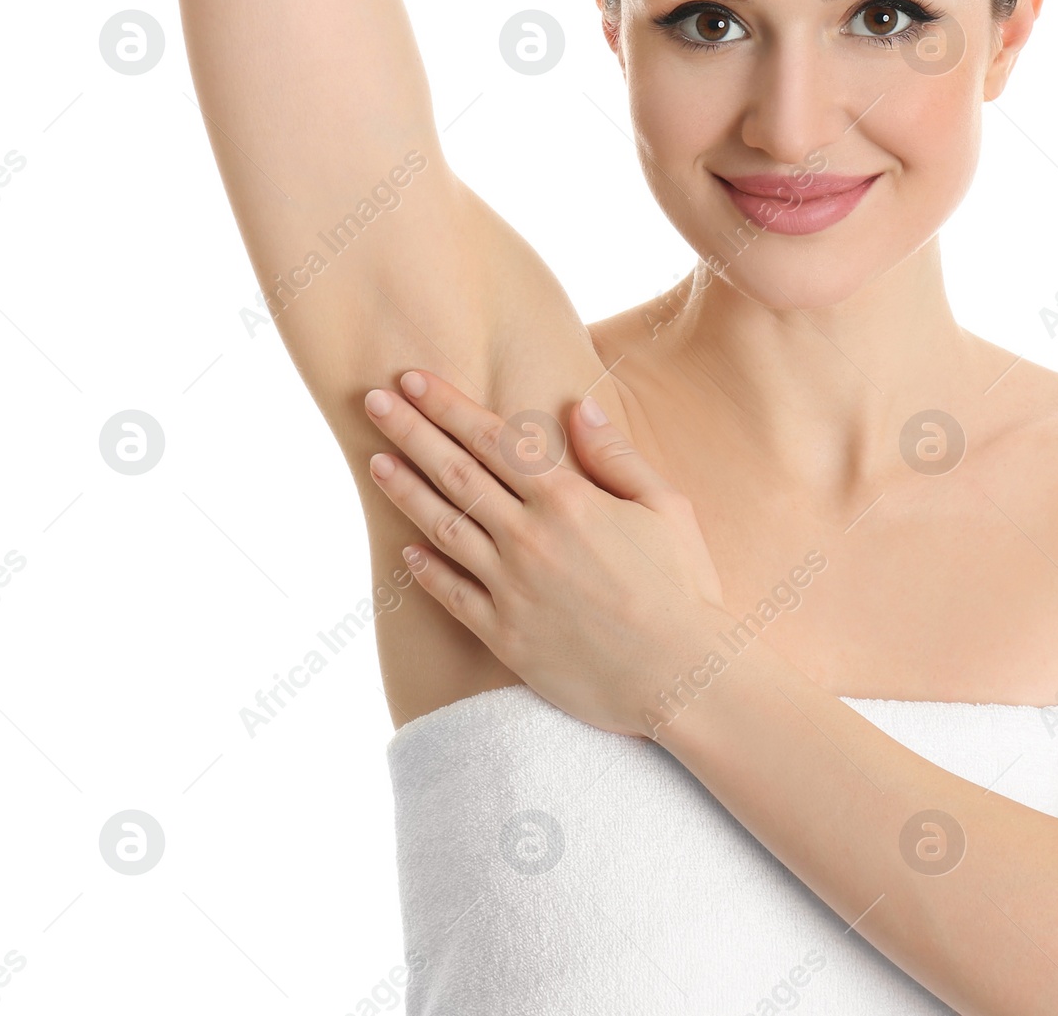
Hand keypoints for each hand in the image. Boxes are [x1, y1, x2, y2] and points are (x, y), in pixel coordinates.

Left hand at [363, 370, 728, 738]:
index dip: (450, 406)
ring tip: (375, 460)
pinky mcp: (505, 636)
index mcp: (569, 500)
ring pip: (444, 527)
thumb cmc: (683, 587)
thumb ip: (616, 455)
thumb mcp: (667, 506)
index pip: (495, 439)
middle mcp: (530, 538)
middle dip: (411, 431)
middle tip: (374, 400)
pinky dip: (426, 571)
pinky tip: (407, 549)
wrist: (681, 677)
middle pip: (456, 473)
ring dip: (405, 490)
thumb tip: (577, 405)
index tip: (415, 379)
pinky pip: (452, 596)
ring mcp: (512, 589)